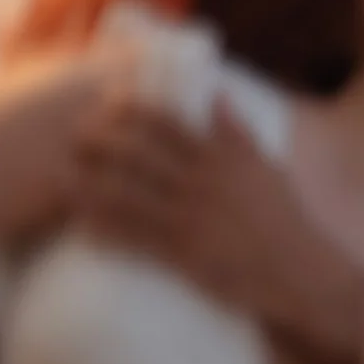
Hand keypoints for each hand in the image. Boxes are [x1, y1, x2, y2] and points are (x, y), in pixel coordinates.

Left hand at [64, 96, 363, 363]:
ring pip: (128, 195)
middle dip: (100, 142)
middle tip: (72, 138)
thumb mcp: (266, 167)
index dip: (132, 111)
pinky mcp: (186, 254)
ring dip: (90, 185)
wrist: (303, 271)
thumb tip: (216, 92)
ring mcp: (191, 218)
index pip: (167, 123)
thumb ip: (237, 131)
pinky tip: (85, 224)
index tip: (106, 104)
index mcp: (221, 157)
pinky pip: (136, 238)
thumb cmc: (284, 219)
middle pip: (138, 153)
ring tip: (60, 178)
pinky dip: (108, 229)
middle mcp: (203, 182)